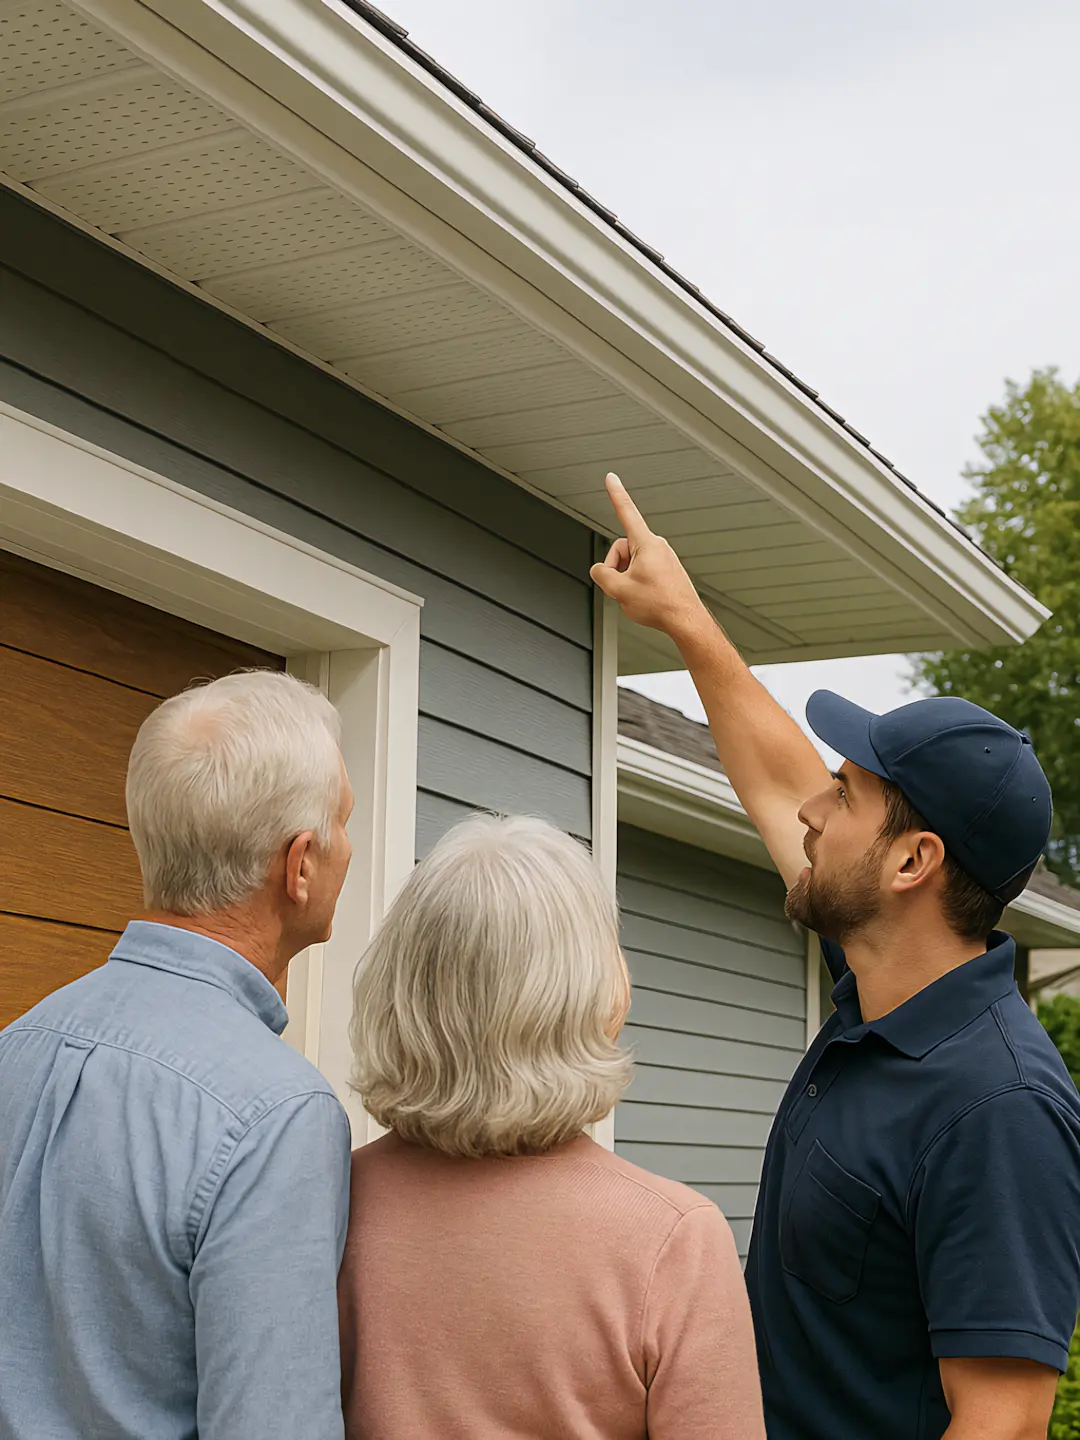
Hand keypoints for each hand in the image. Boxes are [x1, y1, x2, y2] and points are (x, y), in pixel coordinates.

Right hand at [589, 473, 711, 641]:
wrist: (686, 621)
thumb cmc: (659, 605)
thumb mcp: (618, 591)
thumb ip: (601, 575)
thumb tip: (599, 570)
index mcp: (646, 543)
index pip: (627, 512)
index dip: (616, 494)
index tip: (611, 478)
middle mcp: (657, 546)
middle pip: (621, 549)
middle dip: (616, 567)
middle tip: (621, 588)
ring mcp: (663, 558)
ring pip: (631, 563)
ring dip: (626, 579)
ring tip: (638, 596)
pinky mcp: (667, 569)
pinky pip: (642, 571)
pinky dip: (638, 584)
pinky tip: (647, 598)